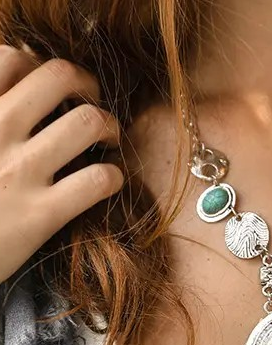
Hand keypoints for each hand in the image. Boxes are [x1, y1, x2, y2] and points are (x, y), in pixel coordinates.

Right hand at [0, 45, 122, 283]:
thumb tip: (13, 96)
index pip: (11, 58)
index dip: (41, 67)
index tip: (51, 89)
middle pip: (61, 77)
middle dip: (88, 84)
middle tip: (92, 103)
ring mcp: (19, 172)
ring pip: (89, 122)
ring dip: (109, 127)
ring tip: (107, 140)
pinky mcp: (39, 214)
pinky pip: (98, 179)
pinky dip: (114, 176)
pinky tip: (107, 181)